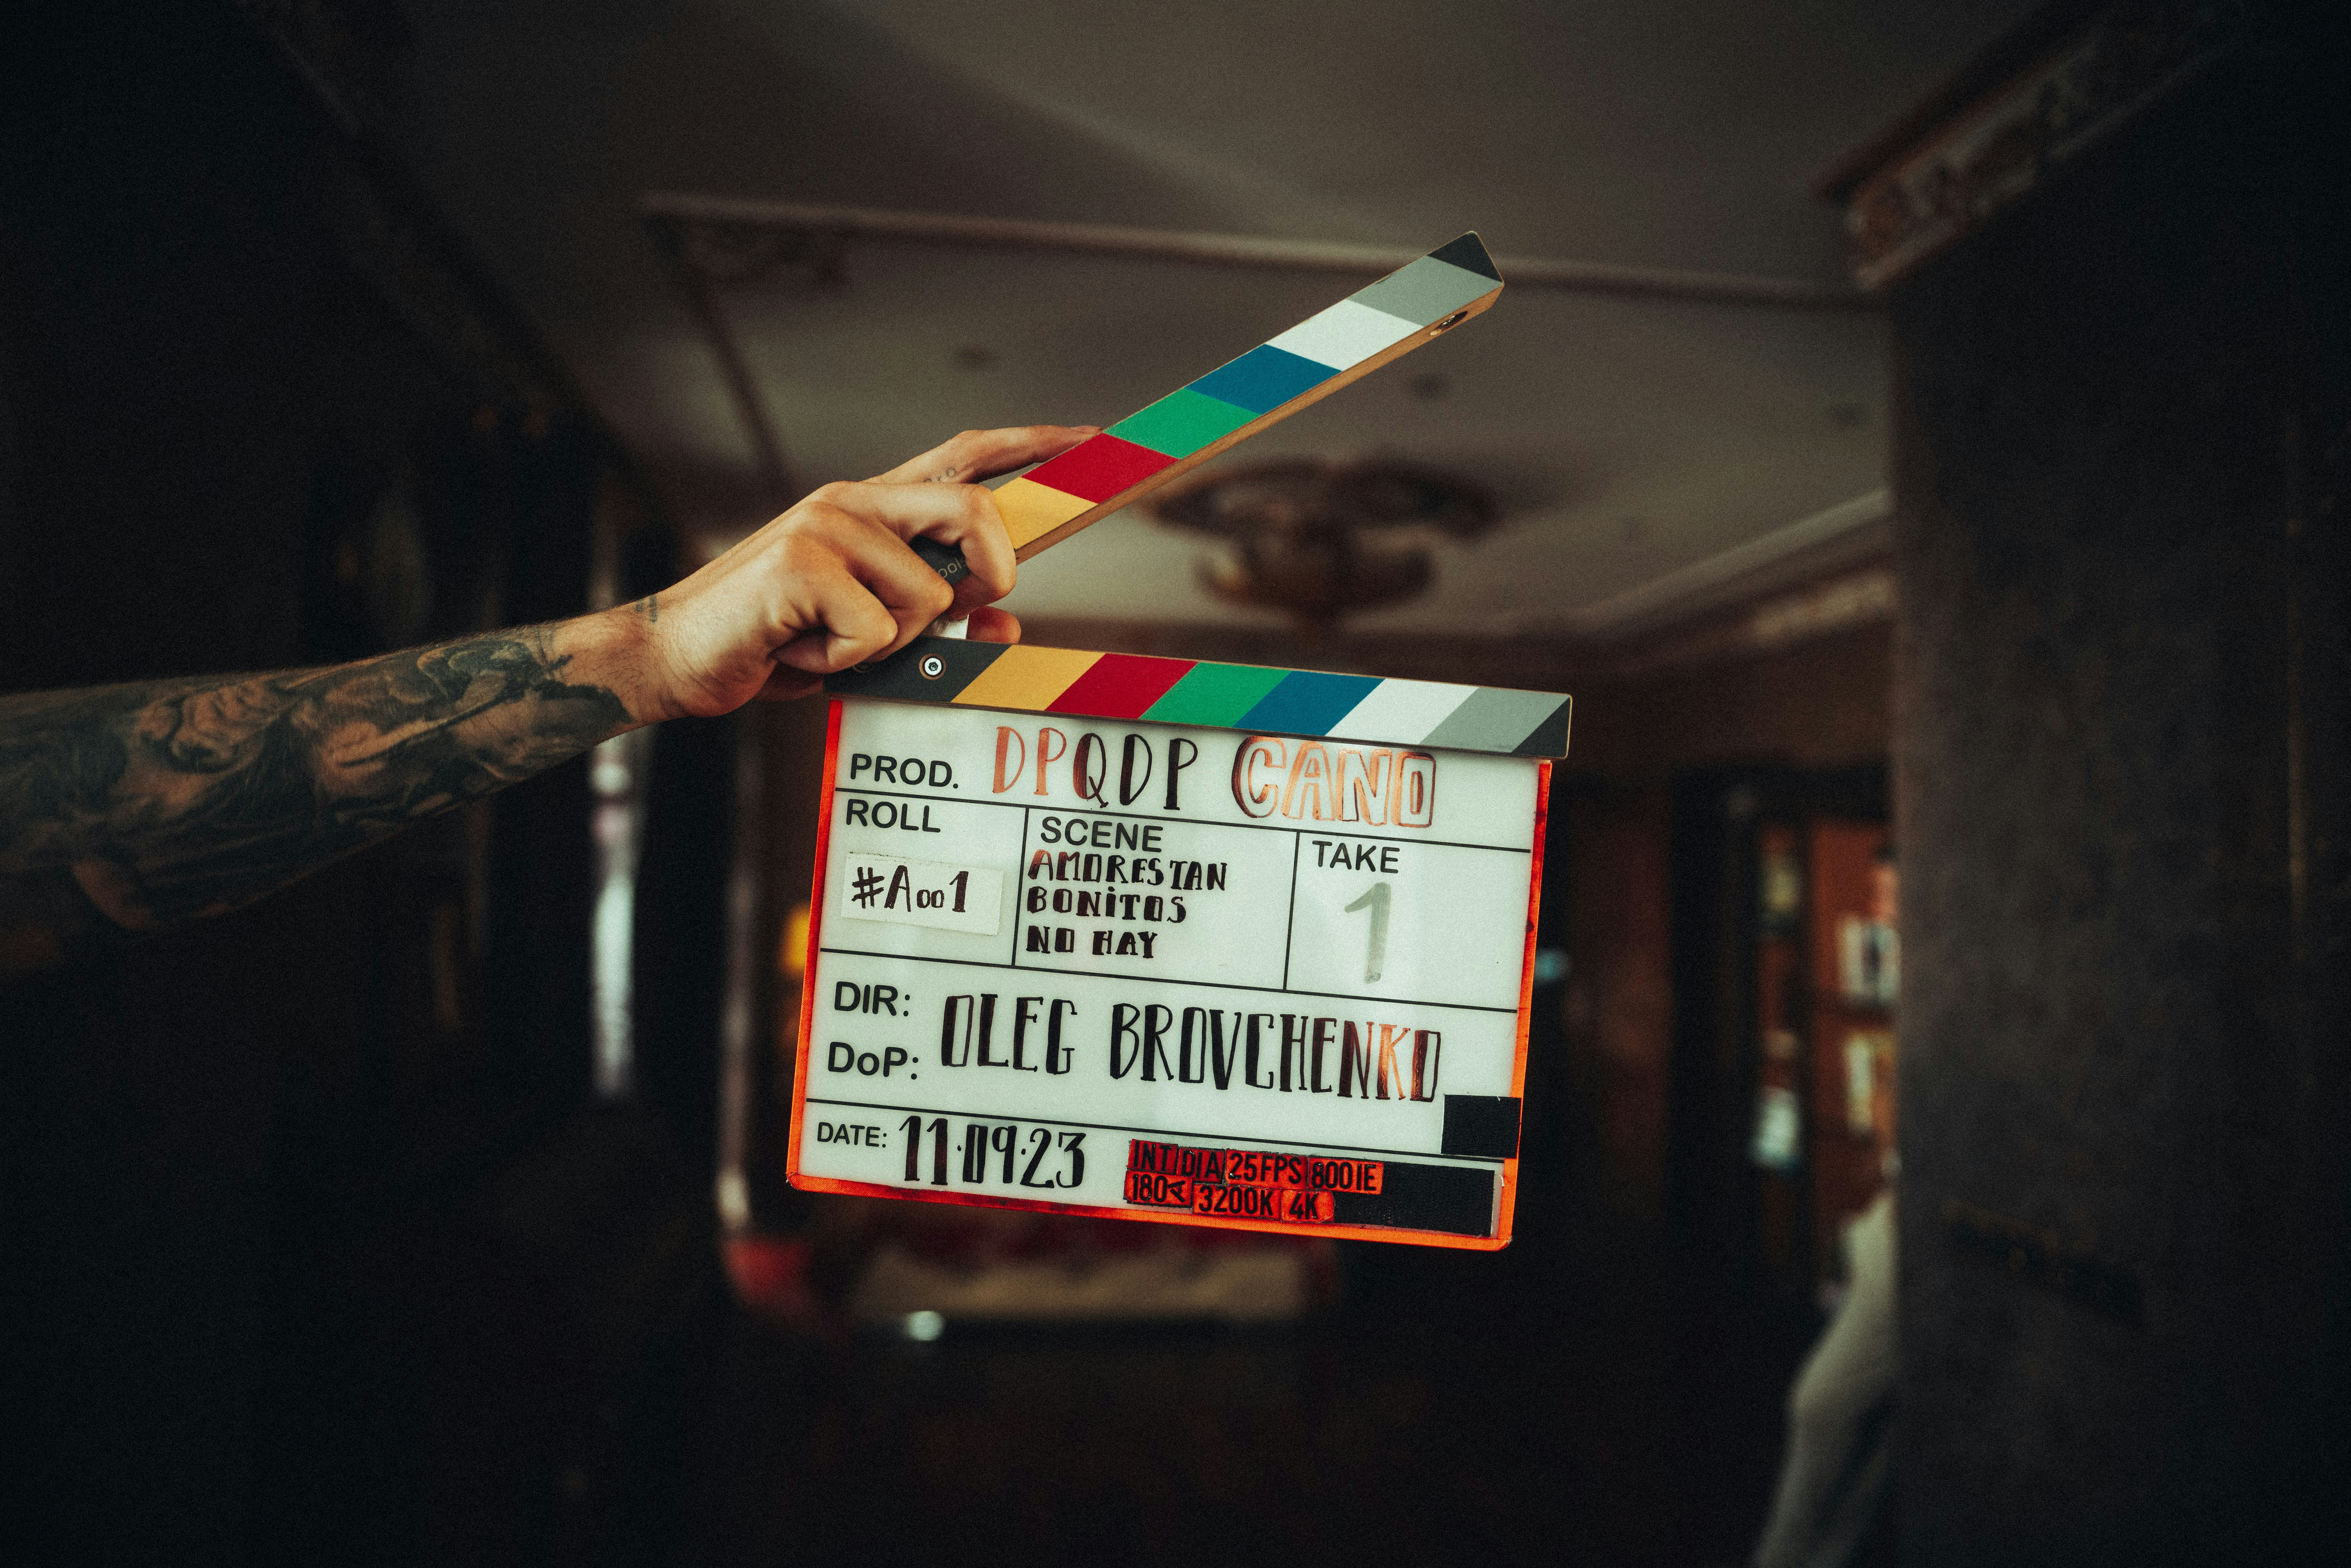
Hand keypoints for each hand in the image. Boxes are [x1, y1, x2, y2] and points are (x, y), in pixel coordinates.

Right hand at [591, 425, 1093, 720]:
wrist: (676, 656)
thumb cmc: (778, 642)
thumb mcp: (870, 635)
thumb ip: (938, 624)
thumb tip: (1006, 627)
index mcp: (871, 509)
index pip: (964, 455)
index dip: (1030, 443)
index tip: (1087, 438)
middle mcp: (852, 503)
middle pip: (973, 510)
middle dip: (992, 570)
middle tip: (974, 605)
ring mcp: (825, 527)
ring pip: (928, 598)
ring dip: (890, 645)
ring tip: (829, 643)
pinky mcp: (802, 565)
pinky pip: (879, 632)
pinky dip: (848, 663)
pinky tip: (801, 652)